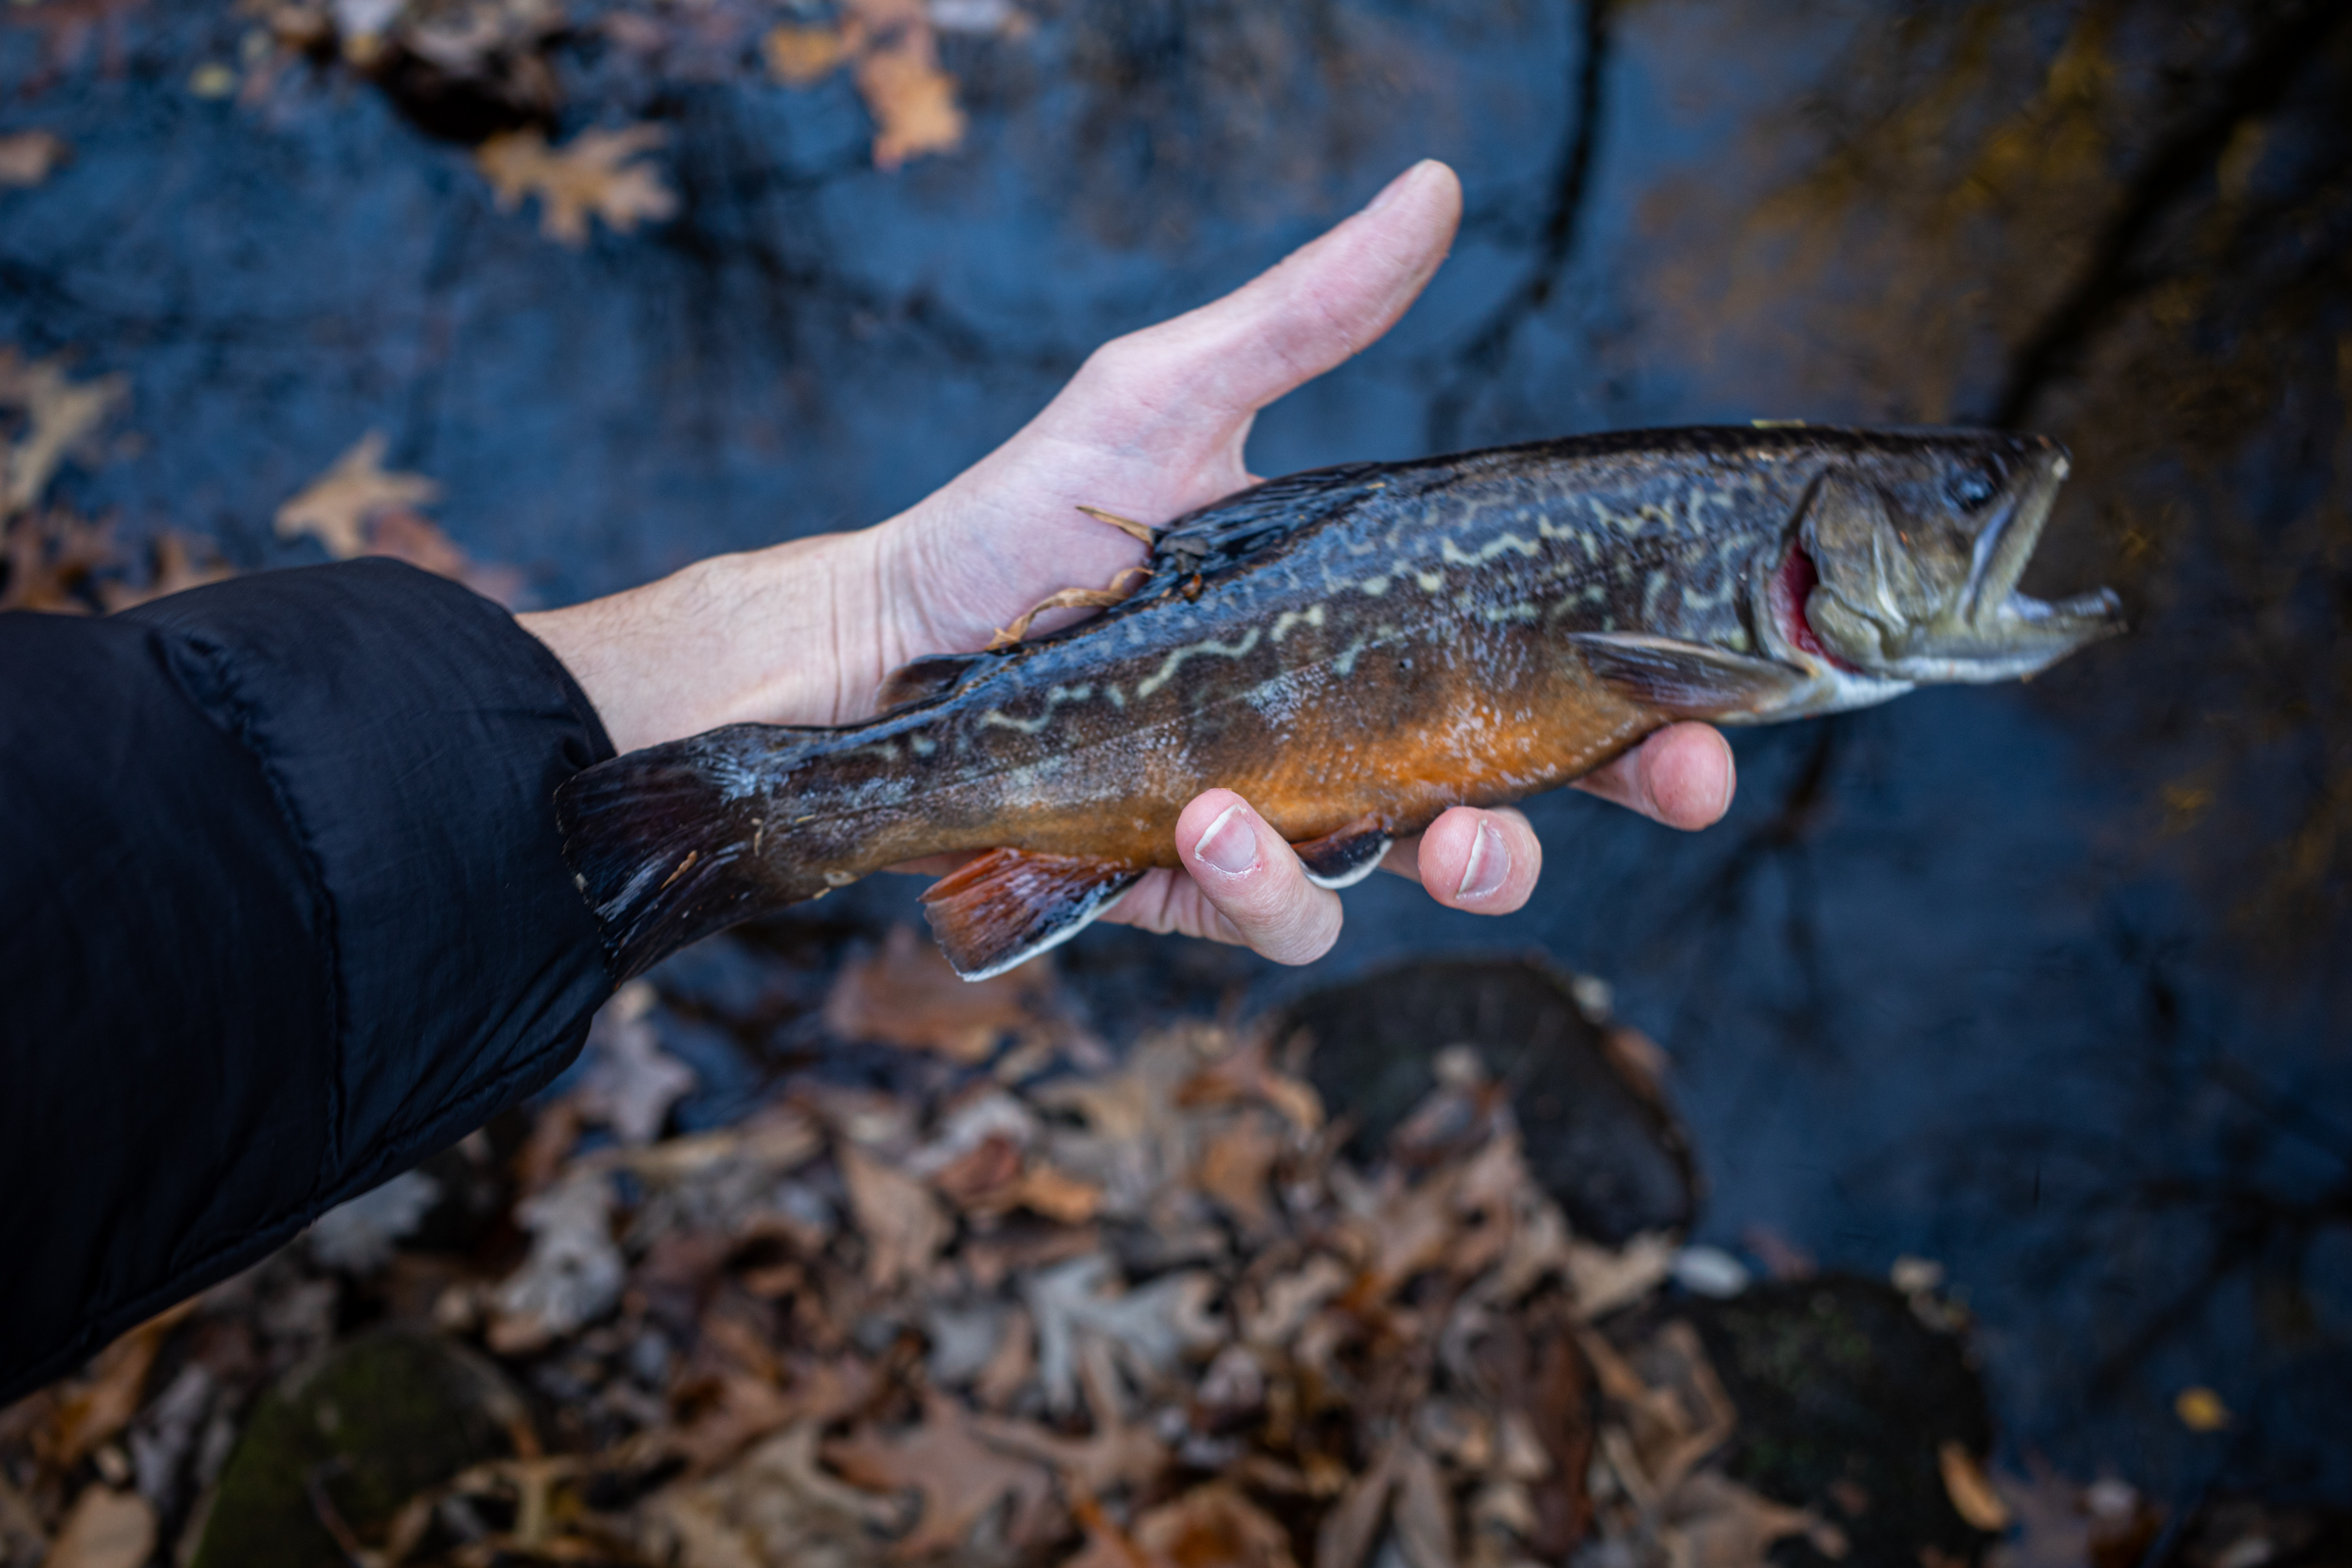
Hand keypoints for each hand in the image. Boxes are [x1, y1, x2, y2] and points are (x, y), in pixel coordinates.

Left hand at [523, 159, 1735, 965]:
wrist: (889, 642)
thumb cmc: (1032, 522)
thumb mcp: (1172, 401)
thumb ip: (1306, 319)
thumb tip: (1430, 188)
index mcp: (1375, 633)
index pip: (1549, 677)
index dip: (1654, 711)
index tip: (1718, 715)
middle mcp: (1346, 735)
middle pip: (1528, 795)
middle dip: (1618, 802)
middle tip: (1671, 781)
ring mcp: (1279, 819)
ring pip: (1414, 882)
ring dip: (1449, 864)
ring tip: (1418, 831)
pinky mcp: (1193, 887)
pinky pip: (1272, 916)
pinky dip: (1260, 883)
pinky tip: (1210, 824)